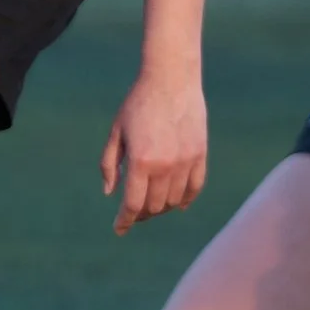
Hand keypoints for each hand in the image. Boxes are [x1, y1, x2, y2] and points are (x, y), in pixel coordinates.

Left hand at [101, 69, 207, 234]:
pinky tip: (177, 204)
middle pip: (153, 206)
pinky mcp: (200, 154)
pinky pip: (195, 187)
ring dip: (161, 208)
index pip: (132, 204)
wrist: (172, 79)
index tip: (119, 229)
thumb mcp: (116, 132)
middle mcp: (165, 165)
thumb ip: (109, 164)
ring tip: (151, 205)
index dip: (124, 221)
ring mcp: (186, 161)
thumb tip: (110, 194)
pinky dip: (185, 200)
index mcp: (140, 160)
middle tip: (133, 213)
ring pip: (174, 201)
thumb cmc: (138, 103)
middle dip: (140, 214)